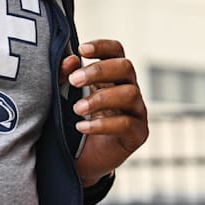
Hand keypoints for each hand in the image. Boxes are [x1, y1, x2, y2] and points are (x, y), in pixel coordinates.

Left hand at [60, 39, 148, 186]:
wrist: (83, 159)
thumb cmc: (75, 120)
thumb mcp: (66, 96)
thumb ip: (66, 77)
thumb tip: (71, 59)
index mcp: (113, 75)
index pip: (116, 51)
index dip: (102, 46)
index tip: (81, 49)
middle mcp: (129, 88)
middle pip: (126, 67)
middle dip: (99, 70)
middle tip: (74, 81)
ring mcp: (137, 111)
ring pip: (130, 93)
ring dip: (100, 99)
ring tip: (77, 109)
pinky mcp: (138, 134)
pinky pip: (126, 124)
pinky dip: (101, 125)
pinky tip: (81, 127)